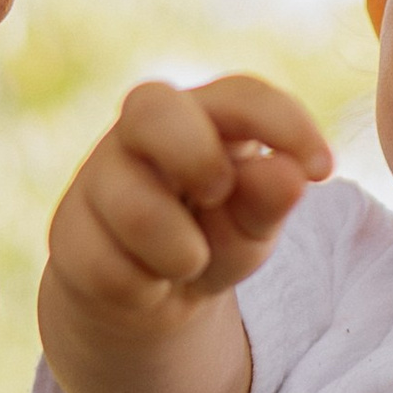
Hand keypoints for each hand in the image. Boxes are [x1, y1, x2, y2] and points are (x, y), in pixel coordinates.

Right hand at [40, 76, 329, 392]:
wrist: (148, 297)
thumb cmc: (212, 236)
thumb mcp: (253, 225)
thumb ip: (269, 200)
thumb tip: (291, 176)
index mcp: (203, 115)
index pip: (239, 95)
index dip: (283, 124)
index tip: (324, 171)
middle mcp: (143, 131)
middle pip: (151, 105)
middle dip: (196, 156)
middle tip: (218, 196)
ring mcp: (98, 178)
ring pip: (133, 205)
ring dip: (180, 252)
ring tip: (189, 262)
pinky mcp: (69, 233)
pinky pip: (111, 268)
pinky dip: (146, 289)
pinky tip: (149, 284)